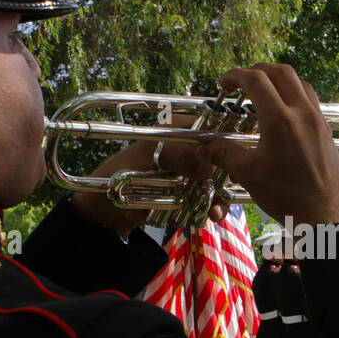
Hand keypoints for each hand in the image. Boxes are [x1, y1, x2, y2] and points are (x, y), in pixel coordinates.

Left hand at [70, 139, 222, 234]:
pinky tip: (212, 215)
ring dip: (219, 194)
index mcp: (175, 129)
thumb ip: (176, 156)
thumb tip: (207, 165)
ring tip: (216, 211)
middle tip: (230, 184)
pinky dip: (211, 206)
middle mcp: (185, 148)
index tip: (235, 151)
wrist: (103, 212)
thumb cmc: (115, 175)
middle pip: (219, 154)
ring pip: (216, 179)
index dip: (225, 134)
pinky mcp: (187, 194)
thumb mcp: (145, 159)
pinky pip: (207, 198)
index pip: (210, 123)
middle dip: (226, 171)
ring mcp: (187, 172)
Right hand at [204, 63, 338, 225]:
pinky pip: (311, 100)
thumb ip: (225, 154)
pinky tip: (285, 113)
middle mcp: (302, 113)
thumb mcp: (248, 174)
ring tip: (264, 92)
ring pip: (300, 83)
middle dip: (258, 70)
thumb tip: (206, 148)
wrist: (326, 215)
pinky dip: (295, 95)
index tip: (224, 83)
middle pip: (281, 72)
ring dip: (279, 80)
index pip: (256, 80)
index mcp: (279, 119)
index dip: (235, 75)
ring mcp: (318, 120)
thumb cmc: (288, 197)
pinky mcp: (327, 131)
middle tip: (242, 82)